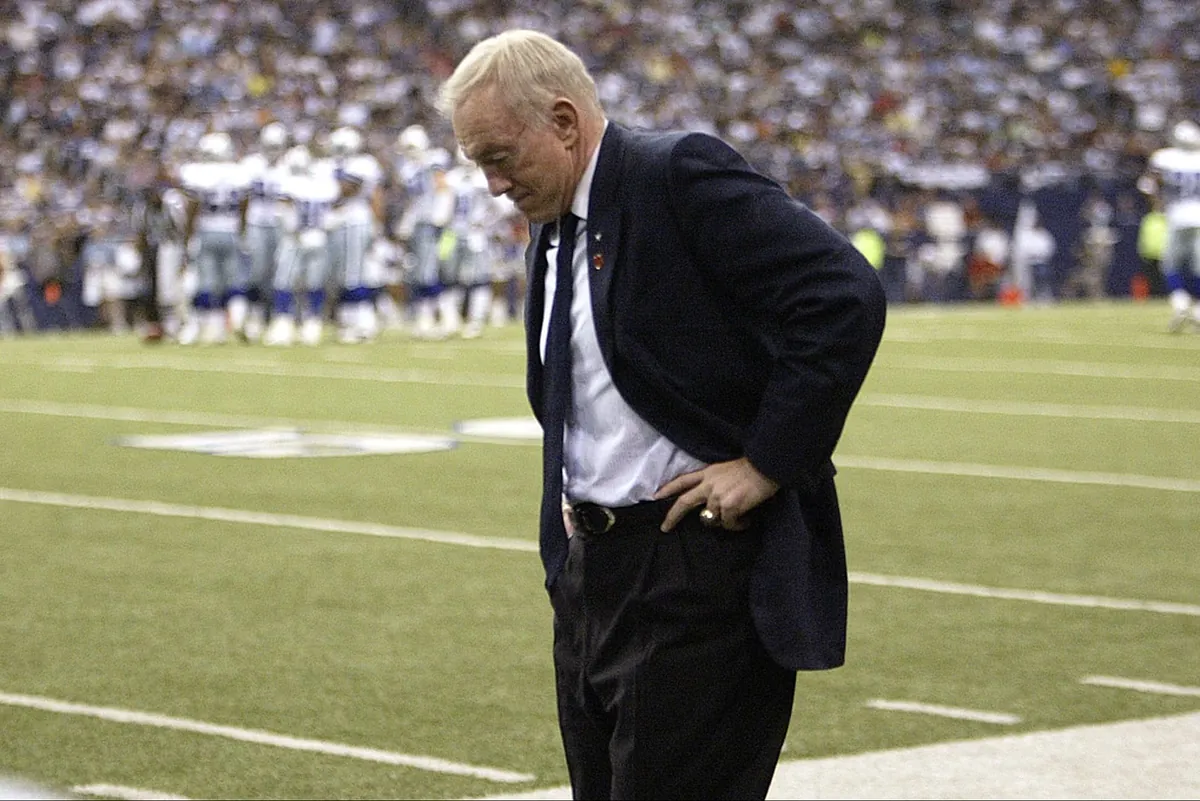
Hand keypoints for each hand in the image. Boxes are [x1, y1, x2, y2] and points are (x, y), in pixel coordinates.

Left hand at [655, 457, 779, 531]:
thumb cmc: (752, 468)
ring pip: (711, 519)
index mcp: (708, 473)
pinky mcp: (729, 507)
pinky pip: (728, 524)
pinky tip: (747, 519)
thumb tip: (714, 503)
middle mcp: (709, 485)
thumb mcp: (727, 470)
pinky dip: (738, 525)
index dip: (669, 488)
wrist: (767, 466)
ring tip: (739, 517)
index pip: (683, 480)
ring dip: (724, 521)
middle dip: (673, 516)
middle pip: (685, 502)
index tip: (656, 496)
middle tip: (665, 528)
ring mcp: (718, 497)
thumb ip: (716, 483)